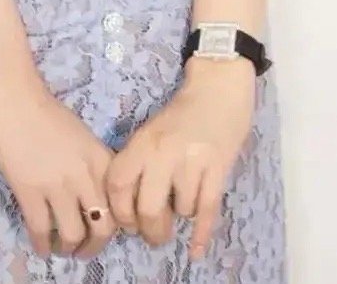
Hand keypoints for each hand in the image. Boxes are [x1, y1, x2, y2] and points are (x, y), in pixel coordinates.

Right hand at [0, 74, 118, 259]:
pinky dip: (43, 245)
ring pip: (73, 234)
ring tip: (62, 249)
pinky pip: (42, 230)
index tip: (105, 231)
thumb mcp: (81, 136)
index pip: (121, 203)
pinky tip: (41, 247)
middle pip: (103, 227)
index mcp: (100, 158)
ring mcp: (57, 184)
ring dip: (69, 248)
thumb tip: (93, 194)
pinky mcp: (29, 191)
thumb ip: (91, 164)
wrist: (13, 98)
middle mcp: (85, 174)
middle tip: (85, 250)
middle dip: (95, 246)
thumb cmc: (45, 111)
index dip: (117, 224)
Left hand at [103, 59, 255, 261]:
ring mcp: (192, 160)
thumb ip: (138, 163)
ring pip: (181, 210)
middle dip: (151, 230)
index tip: (129, 223)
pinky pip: (207, 209)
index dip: (120, 212)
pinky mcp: (218, 167)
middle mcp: (163, 152)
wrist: (218, 87)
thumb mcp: (150, 132)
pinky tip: (196, 249)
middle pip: (147, 208)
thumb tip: (131, 209)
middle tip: (156, 234)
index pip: (118, 185)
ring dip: (182, 216)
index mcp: (142, 142)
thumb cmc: (181, 113)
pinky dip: (202, 234)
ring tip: (184, 206)